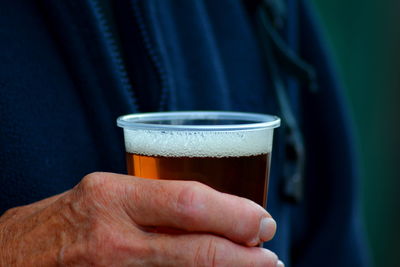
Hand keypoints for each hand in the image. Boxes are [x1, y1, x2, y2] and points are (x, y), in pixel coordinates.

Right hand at [0, 172, 280, 265]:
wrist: (11, 259)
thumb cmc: (63, 221)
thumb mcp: (105, 192)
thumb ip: (155, 200)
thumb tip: (212, 210)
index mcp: (113, 197)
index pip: (190, 202)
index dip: (235, 215)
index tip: (261, 221)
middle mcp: (114, 239)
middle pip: (198, 250)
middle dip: (245, 256)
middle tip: (270, 255)